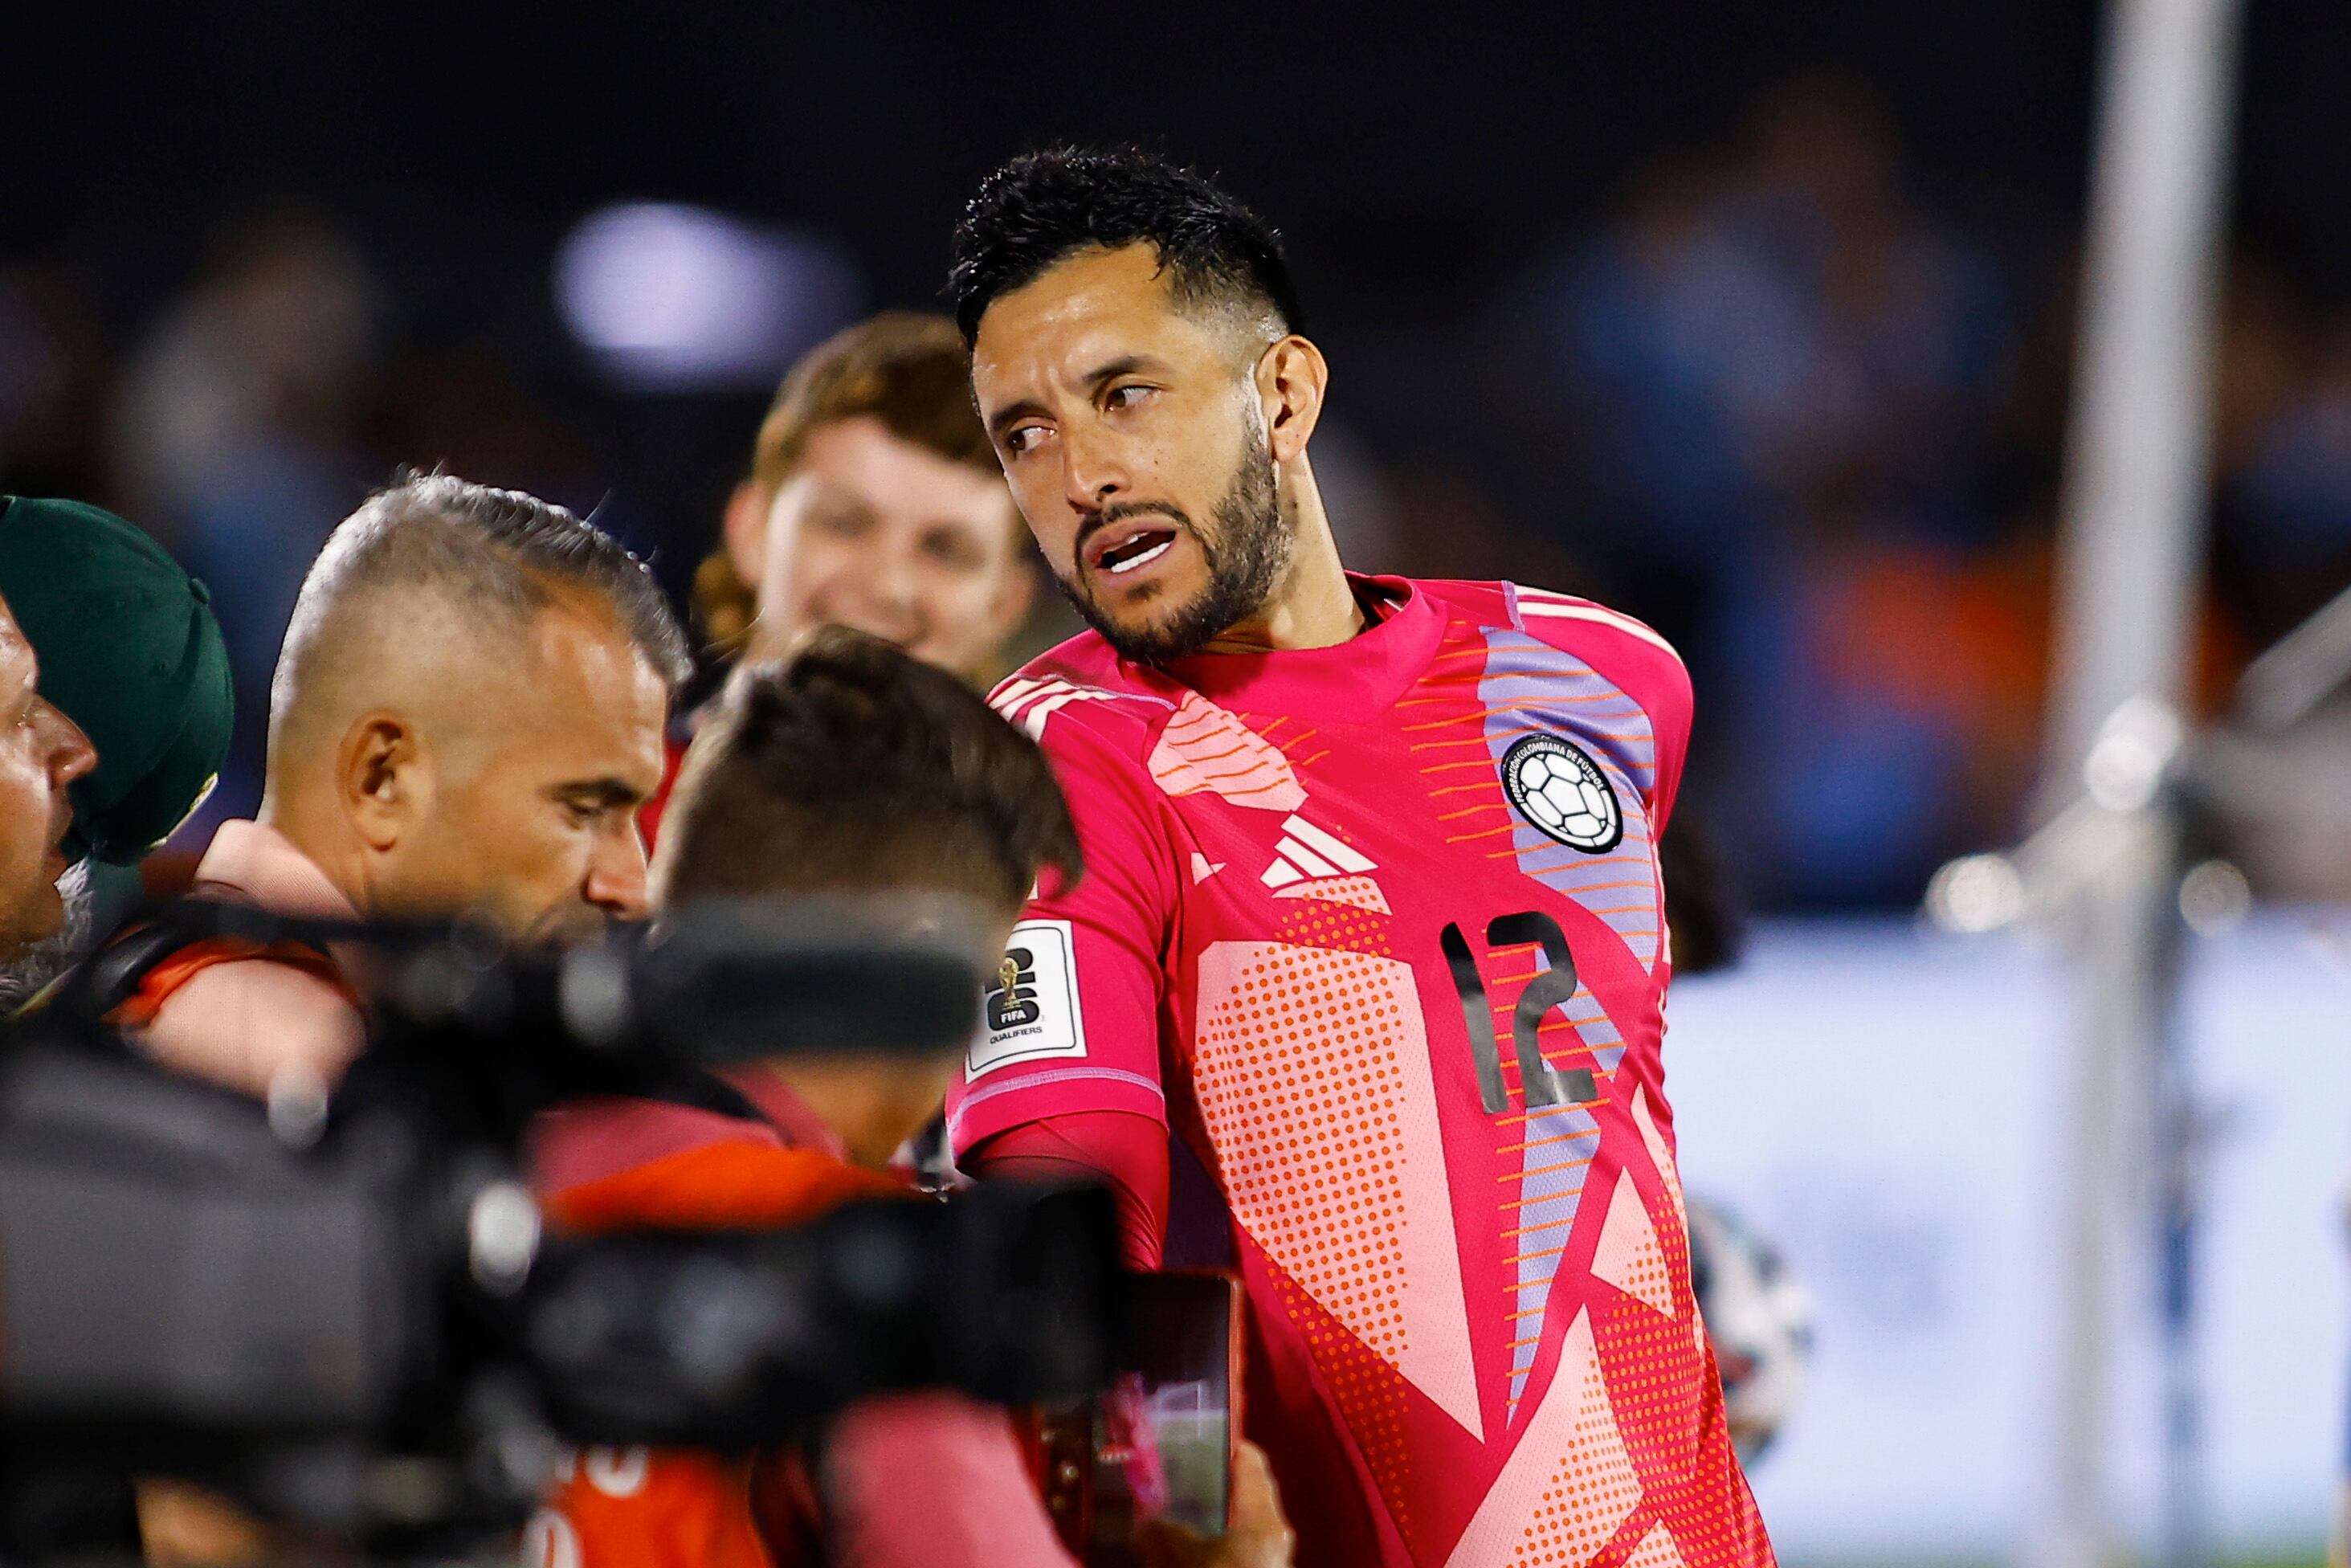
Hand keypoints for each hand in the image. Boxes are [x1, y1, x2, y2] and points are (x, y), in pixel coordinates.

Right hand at [1135, 1441, 1293, 1567]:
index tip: (1191, 1437)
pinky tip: (1184, 1551)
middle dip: (1207, 1485)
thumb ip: (1166, 1537)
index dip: (1224, 1444)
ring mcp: (1272, 1556)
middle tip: (1173, 1477)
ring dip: (1207, 1518)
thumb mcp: (1191, 1561)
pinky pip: (1238, 1548)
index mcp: (1263, 1516)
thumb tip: (1140, 1526)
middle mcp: (1275, 1530)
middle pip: (1243, 1492)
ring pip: (1239, 1523)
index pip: (1251, 1460)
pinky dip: (1213, 1544)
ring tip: (1171, 1516)